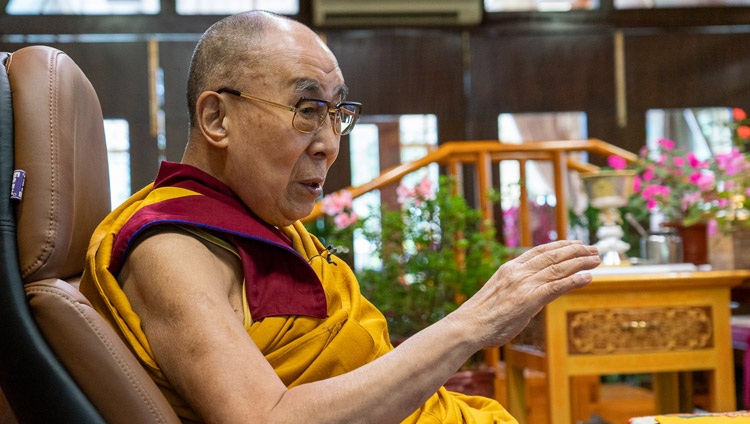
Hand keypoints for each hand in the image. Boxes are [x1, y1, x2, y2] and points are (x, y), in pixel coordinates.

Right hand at [452, 240, 599, 348]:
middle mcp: (518, 272)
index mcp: (509, 268)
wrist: (469, 325)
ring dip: (580, 263)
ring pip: (558, 269)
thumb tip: (528, 291)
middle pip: (553, 256)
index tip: (575, 243)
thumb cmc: (481, 315)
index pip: (540, 251)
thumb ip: (515, 287)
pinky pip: (556, 287)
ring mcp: (524, 285)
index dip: (560, 245)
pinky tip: (588, 277)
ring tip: (597, 259)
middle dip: (576, 251)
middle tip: (594, 248)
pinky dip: (574, 280)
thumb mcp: (499, 293)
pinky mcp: (529, 300)